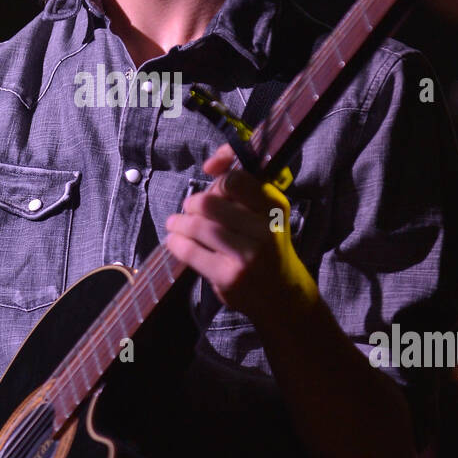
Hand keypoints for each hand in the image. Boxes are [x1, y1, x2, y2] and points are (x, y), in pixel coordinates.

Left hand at [165, 141, 318, 328]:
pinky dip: (176, 243)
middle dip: (193, 203)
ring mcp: (248, 255)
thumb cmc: (267, 245)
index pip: (235, 179)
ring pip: (198, 227)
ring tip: (175, 224)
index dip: (217, 175)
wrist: (283, 294)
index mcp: (274, 206)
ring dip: (179, 223)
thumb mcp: (266, 213)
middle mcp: (265, 229)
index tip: (209, 176)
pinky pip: (191, 252)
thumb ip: (242, 185)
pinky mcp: (230, 276)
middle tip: (189, 209)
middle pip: (209, 203)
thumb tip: (211, 164)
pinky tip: (174, 241)